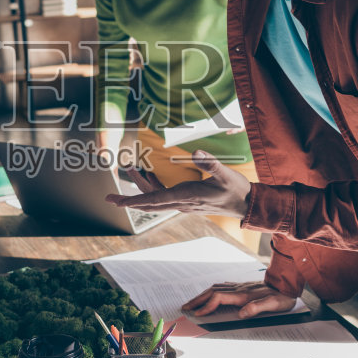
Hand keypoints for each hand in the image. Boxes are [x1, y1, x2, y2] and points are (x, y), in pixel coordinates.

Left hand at [106, 150, 251, 218]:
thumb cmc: (237, 189)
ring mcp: (184, 204)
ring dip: (141, 187)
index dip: (135, 200)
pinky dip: (153, 188)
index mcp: (187, 196)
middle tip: (109, 197)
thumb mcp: (226, 174)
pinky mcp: (187, 202)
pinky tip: (150, 175)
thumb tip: (195, 151)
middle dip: (128, 200)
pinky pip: (165, 197)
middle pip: (149, 203)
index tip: (118, 202)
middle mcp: (182, 203)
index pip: (155, 199)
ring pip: (156, 200)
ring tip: (130, 169)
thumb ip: (210, 162)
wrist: (247, 205)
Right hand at [183, 280, 295, 319]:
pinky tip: (208, 295)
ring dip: (202, 295)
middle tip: (185, 307)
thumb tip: (242, 313)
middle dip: (197, 300)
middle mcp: (239, 289)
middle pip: (212, 292)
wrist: (287, 284)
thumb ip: (257, 308)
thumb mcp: (274, 305)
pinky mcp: (241, 287)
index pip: (219, 298)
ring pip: (214, 289)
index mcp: (244, 295)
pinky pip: (221, 287)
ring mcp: (239, 287)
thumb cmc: (281, 296)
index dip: (207, 306)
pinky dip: (210, 292)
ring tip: (192, 302)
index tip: (198, 314)